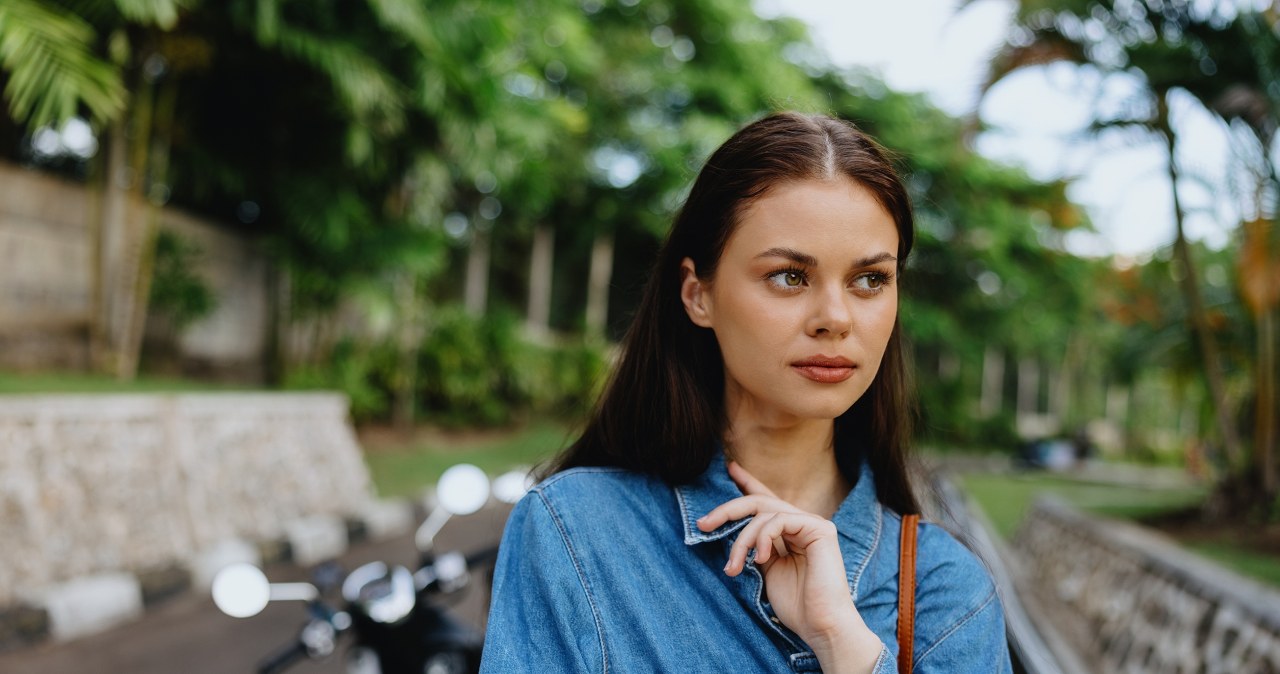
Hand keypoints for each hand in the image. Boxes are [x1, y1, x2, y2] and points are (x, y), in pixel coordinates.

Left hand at [697, 461, 880, 672]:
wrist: (821, 626)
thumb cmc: (797, 606)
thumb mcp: (767, 572)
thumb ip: (757, 547)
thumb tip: (738, 532)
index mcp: (791, 533)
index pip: (767, 501)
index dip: (748, 483)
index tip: (730, 468)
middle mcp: (803, 524)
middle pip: (760, 502)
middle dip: (728, 510)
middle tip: (704, 523)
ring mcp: (813, 524)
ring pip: (764, 513)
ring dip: (741, 539)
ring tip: (733, 566)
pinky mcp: (820, 529)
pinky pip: (779, 520)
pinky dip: (762, 537)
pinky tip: (759, 558)